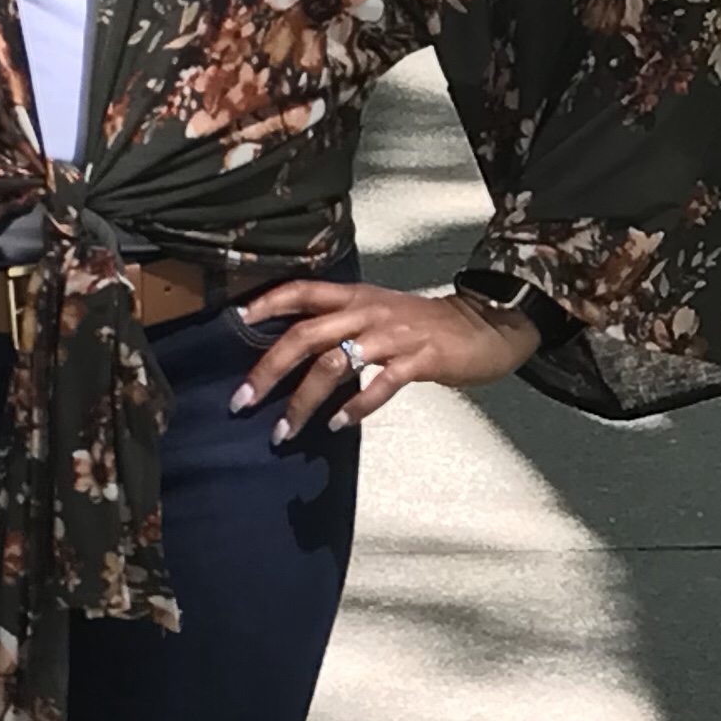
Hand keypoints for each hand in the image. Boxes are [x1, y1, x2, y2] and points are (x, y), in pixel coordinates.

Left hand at [229, 276, 538, 438]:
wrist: (483, 326)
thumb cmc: (423, 325)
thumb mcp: (377, 312)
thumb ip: (340, 324)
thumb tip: (293, 348)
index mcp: (355, 297)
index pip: (303, 290)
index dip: (270, 302)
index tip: (238, 321)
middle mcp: (368, 311)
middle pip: (306, 335)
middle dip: (269, 369)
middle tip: (242, 400)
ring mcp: (393, 335)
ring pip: (335, 364)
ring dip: (304, 400)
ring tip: (284, 430)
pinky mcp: (419, 360)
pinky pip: (381, 384)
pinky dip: (356, 407)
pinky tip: (338, 425)